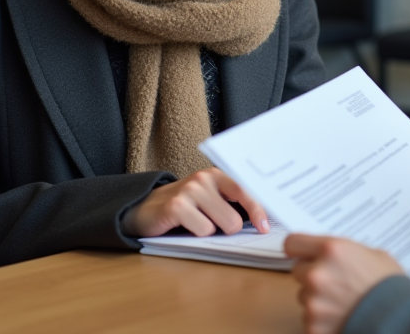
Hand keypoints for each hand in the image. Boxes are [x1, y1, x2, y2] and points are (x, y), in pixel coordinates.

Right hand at [122, 167, 268, 237]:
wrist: (145, 208)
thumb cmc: (185, 207)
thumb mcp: (209, 199)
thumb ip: (231, 204)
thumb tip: (262, 221)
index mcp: (217, 175)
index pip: (245, 191)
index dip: (258, 211)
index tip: (265, 227)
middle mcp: (204, 179)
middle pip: (235, 219)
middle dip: (228, 229)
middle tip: (211, 224)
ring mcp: (190, 191)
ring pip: (222, 226)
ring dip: (210, 232)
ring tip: (195, 223)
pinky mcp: (176, 206)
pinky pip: (202, 231)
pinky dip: (196, 234)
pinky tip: (183, 225)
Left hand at [286, 235, 403, 333]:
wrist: (400, 319)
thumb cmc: (391, 287)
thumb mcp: (372, 255)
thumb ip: (344, 252)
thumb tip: (329, 253)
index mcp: (332, 250)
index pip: (293, 243)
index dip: (298, 249)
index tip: (301, 253)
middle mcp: (318, 273)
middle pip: (298, 271)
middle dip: (312, 276)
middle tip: (334, 282)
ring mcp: (313, 302)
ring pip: (304, 296)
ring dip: (317, 299)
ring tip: (342, 303)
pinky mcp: (313, 326)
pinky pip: (309, 320)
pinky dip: (321, 321)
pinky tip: (342, 318)